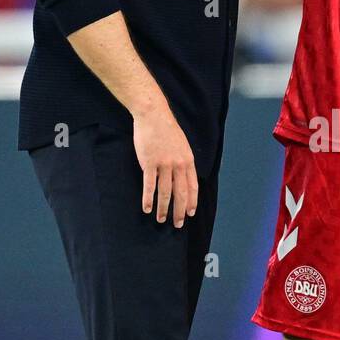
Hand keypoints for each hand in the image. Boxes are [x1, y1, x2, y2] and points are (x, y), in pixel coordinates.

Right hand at [132, 105, 198, 226]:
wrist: (154, 116)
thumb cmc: (167, 130)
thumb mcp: (182, 145)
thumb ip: (184, 161)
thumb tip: (184, 177)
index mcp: (188, 161)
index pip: (192, 186)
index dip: (191, 202)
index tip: (190, 213)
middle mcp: (178, 165)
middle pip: (180, 193)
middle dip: (179, 211)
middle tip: (177, 224)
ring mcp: (164, 164)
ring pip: (165, 192)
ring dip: (163, 208)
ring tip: (161, 219)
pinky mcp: (149, 163)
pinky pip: (149, 185)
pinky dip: (148, 198)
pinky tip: (147, 208)